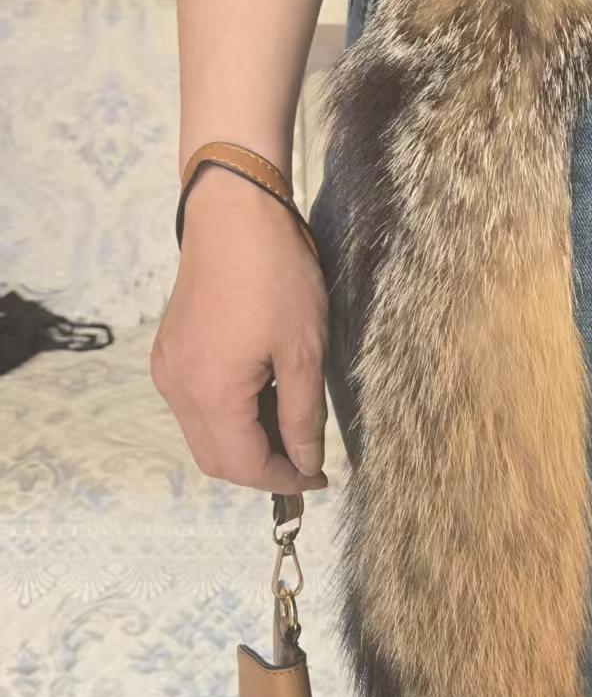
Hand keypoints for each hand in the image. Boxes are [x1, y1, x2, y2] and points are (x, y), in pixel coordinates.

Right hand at [151, 165, 328, 493]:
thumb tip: (305, 463)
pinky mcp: (170, 353)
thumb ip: (303, 417)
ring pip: (205, 434)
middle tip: (307, 460)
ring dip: (246, 442)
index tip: (319, 479)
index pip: (244, 466)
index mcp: (210, 393)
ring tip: (292, 425)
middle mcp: (177, 389)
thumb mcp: (304, 352)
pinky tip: (266, 396)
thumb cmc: (276, 276)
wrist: (235, 215)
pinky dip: (230, 416)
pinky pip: (197, 405)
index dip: (284, 481)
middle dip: (262, 469)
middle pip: (216, 459)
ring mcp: (167, 370)